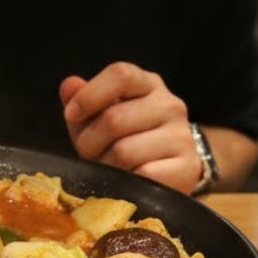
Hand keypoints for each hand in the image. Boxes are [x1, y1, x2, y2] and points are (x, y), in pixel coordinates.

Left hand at [59, 62, 199, 192]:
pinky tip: (127, 180)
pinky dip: (127, 183)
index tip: (71, 115)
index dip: (90, 95)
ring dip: (106, 165)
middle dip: (90, 141)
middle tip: (88, 153)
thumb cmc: (125, 135)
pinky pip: (143, 176)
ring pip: (125, 151)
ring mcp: (182, 136)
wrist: (168, 167)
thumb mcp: (99, 113)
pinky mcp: (188, 167)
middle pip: (115, 118)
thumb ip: (82, 98)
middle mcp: (170, 104)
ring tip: (107, 166)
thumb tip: (69, 86)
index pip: (121, 74)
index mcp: (147, 83)